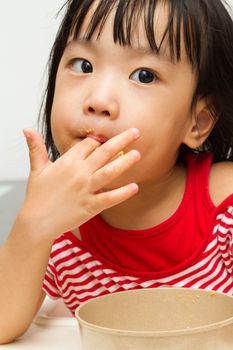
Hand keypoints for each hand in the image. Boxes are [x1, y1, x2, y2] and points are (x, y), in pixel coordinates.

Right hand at [21, 128, 140, 237]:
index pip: (89, 144)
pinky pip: (110, 198)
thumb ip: (36, 148)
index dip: (99, 140)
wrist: (37, 221)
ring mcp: (86, 189)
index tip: (107, 139)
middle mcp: (79, 172)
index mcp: (68, 161)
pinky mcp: (91, 206)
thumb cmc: (37, 195)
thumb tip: (27, 129)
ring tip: (138, 154)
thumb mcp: (36, 169)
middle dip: (122, 140)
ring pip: (110, 172)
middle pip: (104, 152)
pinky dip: (123, 193)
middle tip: (136, 132)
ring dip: (126, 162)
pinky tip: (135, 187)